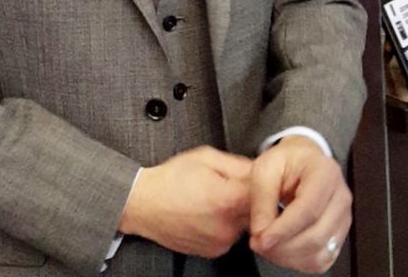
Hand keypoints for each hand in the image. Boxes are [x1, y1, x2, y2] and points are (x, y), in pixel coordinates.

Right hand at [119, 145, 252, 257]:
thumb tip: (257, 168)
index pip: (263, 192)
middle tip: (230, 185)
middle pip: (255, 209)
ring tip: (214, 198)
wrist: (144, 204)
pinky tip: (208, 212)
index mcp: (226, 200)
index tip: (257, 176)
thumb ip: (236, 163)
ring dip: (236, 211)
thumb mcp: (205, 157)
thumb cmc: (169, 180)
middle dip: (247, 196)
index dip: (261, 182)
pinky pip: (230, 234)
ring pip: (243, 223)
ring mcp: (220, 241)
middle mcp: (226, 226)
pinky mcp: (213, 251)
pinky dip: (225, 223)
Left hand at [247, 135, 351, 273]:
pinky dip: (298, 262)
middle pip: (315, 236)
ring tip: (267, 246)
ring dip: (288, 257)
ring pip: (319, 253)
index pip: (308, 209)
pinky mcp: (339, 236)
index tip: (261, 240)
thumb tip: (261, 236)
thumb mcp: (265, 169)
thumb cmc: (284, 163)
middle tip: (257, 243)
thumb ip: (261, 201)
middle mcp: (341, 197)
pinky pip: (321, 260)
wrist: (301, 163)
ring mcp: (343, 219)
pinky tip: (282, 250)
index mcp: (325, 172)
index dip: (283, 229)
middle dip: (282, 246)